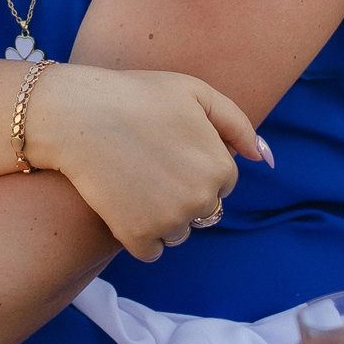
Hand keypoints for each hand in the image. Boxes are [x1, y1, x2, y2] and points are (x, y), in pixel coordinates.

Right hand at [28, 64, 266, 261]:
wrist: (77, 115)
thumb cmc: (137, 96)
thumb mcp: (196, 93)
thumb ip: (238, 125)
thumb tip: (267, 160)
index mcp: (220, 166)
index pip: (224, 181)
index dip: (195, 163)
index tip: (169, 146)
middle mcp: (201, 198)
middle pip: (204, 210)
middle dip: (184, 192)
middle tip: (150, 164)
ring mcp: (169, 221)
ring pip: (179, 231)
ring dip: (164, 216)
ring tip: (136, 180)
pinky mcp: (137, 237)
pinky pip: (152, 250)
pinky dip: (140, 235)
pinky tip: (124, 203)